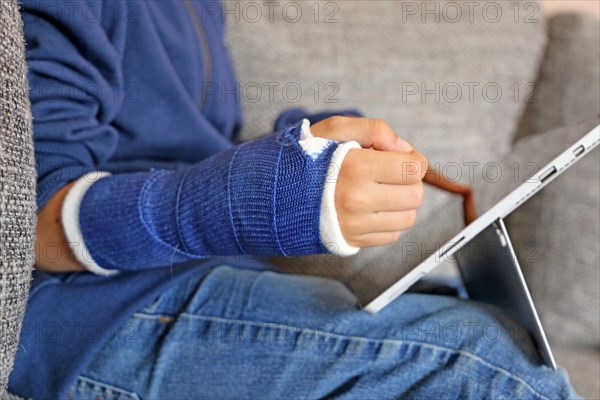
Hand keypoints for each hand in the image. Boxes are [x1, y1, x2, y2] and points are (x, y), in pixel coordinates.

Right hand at [311, 117, 427, 247]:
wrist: (272, 194)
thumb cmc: (304, 158)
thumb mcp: (333, 129)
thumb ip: (373, 129)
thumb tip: (404, 148)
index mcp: (355, 168)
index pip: (413, 168)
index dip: (414, 159)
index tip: (399, 157)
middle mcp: (357, 200)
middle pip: (414, 195)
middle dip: (409, 181)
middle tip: (390, 174)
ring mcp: (355, 224)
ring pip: (407, 218)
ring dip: (401, 203)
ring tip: (380, 191)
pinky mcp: (352, 241)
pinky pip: (391, 235)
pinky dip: (387, 221)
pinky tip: (370, 208)